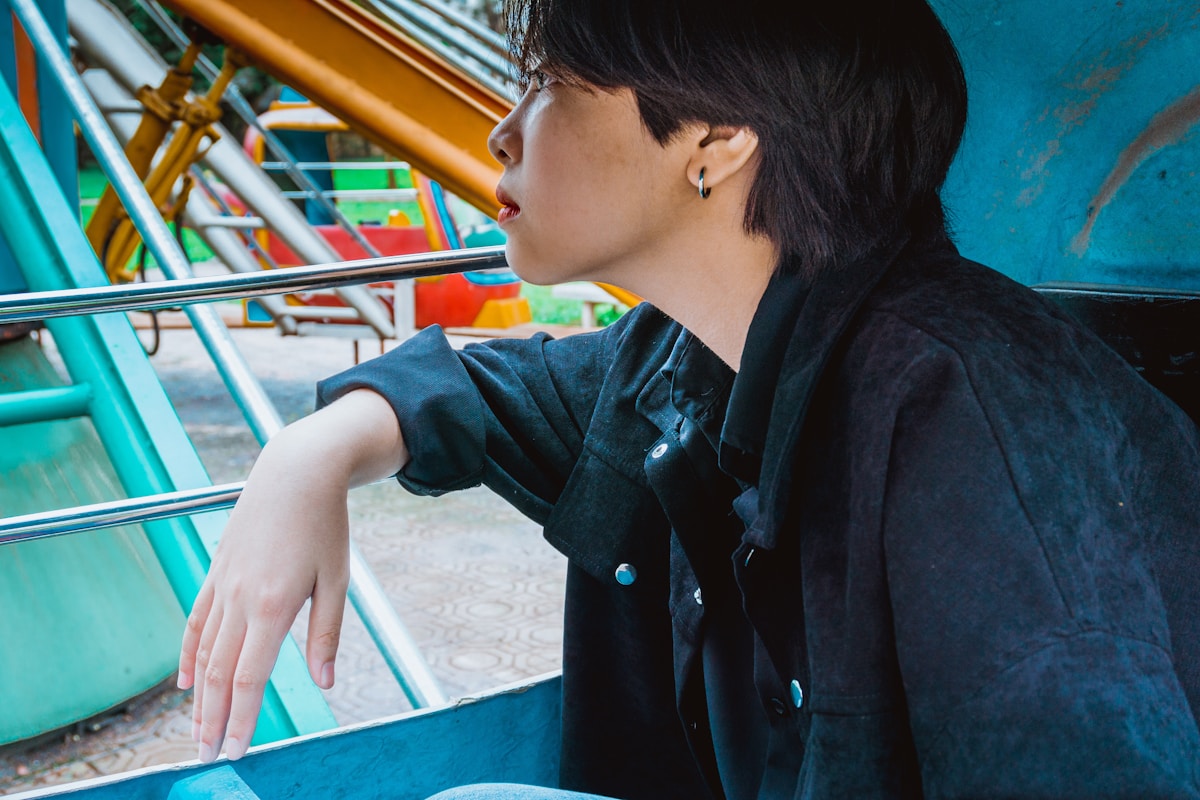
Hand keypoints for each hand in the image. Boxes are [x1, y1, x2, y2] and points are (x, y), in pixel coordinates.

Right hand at [176, 390, 407, 761]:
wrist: (298, 471)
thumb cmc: (324, 524)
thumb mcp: (336, 580)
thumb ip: (325, 635)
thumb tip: (324, 682)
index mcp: (272, 605)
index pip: (248, 677)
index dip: (240, 718)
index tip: (235, 750)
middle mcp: (240, 599)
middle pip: (219, 673)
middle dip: (212, 719)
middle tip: (208, 756)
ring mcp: (223, 584)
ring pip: (204, 652)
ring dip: (199, 697)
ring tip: (196, 731)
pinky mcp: (217, 571)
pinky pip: (196, 620)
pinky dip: (189, 654)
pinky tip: (187, 681)